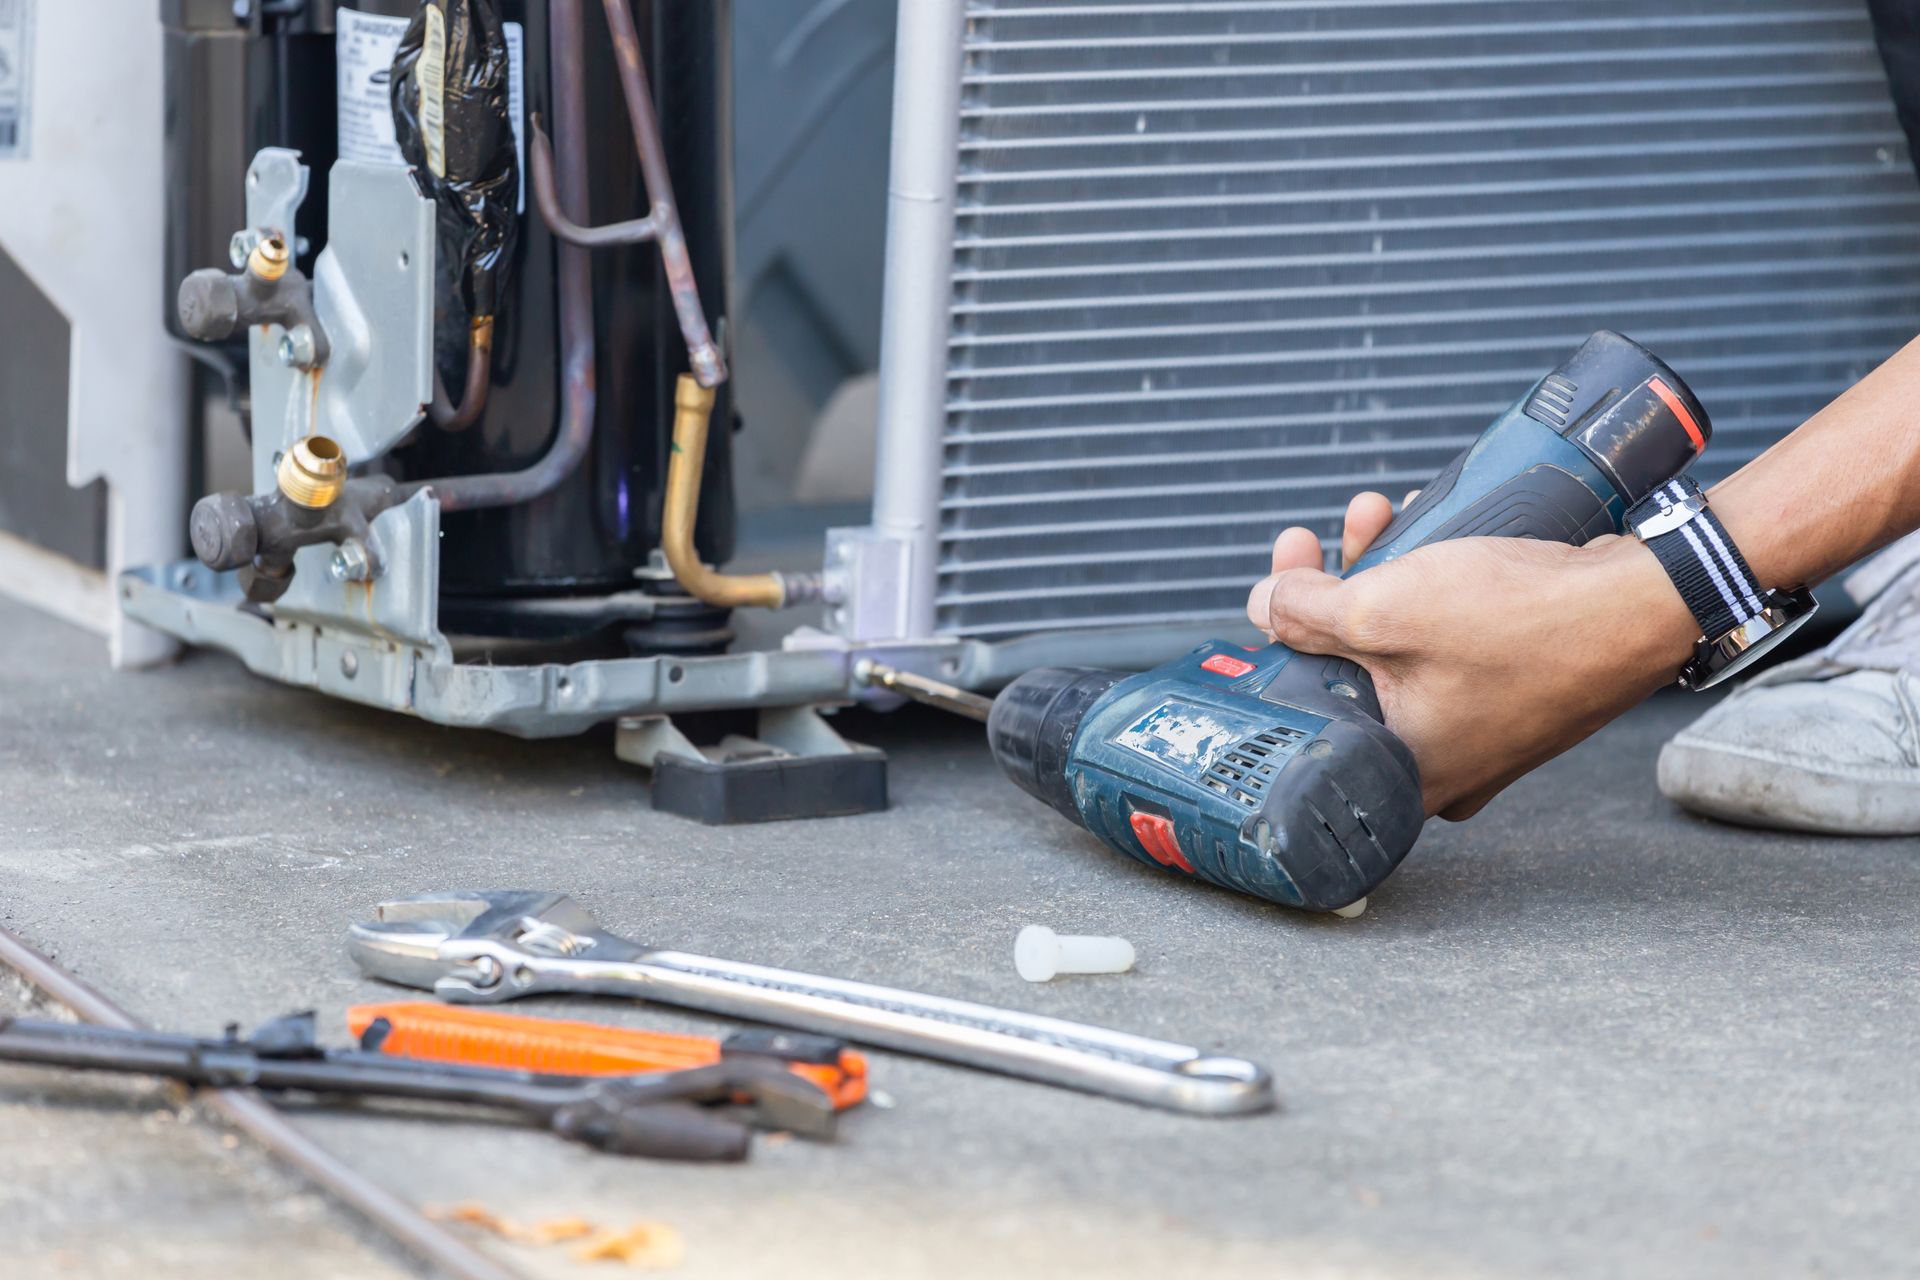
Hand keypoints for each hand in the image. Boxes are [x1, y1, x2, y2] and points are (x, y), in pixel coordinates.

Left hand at [1248, 495, 1699, 819]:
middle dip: (1331, 588)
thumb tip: (1266, 605)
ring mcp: (1482, 727)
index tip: (1280, 582)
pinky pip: (1448, 639)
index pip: (1309, 707)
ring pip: (1401, 645)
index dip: (1284, 635)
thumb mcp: (1384, 611)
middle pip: (1351, 670)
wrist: (1647, 605)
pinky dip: (1430, 587)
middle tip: (1316, 540)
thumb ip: (1307, 613)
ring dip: (1379, 573)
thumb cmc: (1527, 625)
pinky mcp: (1514, 688)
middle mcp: (1442, 763)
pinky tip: (1423, 531)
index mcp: (1403, 771)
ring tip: (1375, 514)